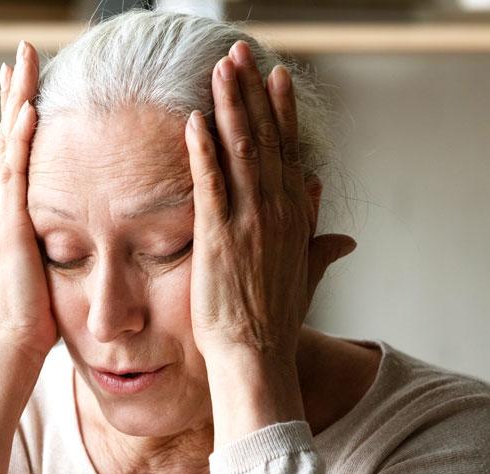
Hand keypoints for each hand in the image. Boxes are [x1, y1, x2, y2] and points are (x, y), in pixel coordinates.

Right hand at [0, 40, 58, 364]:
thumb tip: (77, 236)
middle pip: (10, 137)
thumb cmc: (33, 315)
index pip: (18, 154)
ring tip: (25, 62)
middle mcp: (1, 206)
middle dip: (17, 94)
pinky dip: (20, 140)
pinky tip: (29, 109)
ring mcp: (1, 214)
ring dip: (17, 101)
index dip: (21, 117)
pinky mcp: (9, 227)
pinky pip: (15, 174)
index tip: (30, 84)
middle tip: (24, 54)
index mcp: (11, 215)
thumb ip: (54, 245)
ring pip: (9, 145)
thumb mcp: (45, 270)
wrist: (13, 344)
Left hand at [185, 40, 355, 364]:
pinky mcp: (220, 238)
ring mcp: (249, 222)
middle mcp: (275, 212)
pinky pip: (212, 184)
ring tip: (221, 69)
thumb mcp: (307, 277)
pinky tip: (195, 121)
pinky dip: (204, 151)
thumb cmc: (275, 319)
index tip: (274, 77)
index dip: (281, 112)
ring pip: (241, 152)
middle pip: (266, 140)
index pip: (288, 152)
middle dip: (251, 93)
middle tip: (239, 54)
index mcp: (294, 217)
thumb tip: (343, 236)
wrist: (257, 353)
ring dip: (230, 107)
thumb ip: (320, 248)